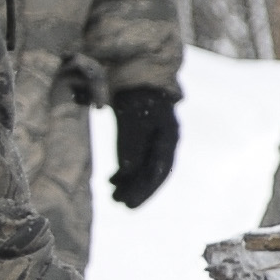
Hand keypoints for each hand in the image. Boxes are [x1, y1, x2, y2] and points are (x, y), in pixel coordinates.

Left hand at [106, 85, 182, 209]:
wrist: (136, 74)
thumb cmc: (136, 98)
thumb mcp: (132, 124)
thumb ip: (131, 149)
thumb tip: (129, 175)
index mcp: (168, 138)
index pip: (159, 171)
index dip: (145, 190)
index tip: (129, 205)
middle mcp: (165, 140)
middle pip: (153, 172)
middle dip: (137, 190)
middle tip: (121, 205)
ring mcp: (154, 137)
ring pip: (144, 166)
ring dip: (129, 182)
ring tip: (112, 195)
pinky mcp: (142, 134)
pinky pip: (137, 157)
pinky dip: (125, 170)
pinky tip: (111, 180)